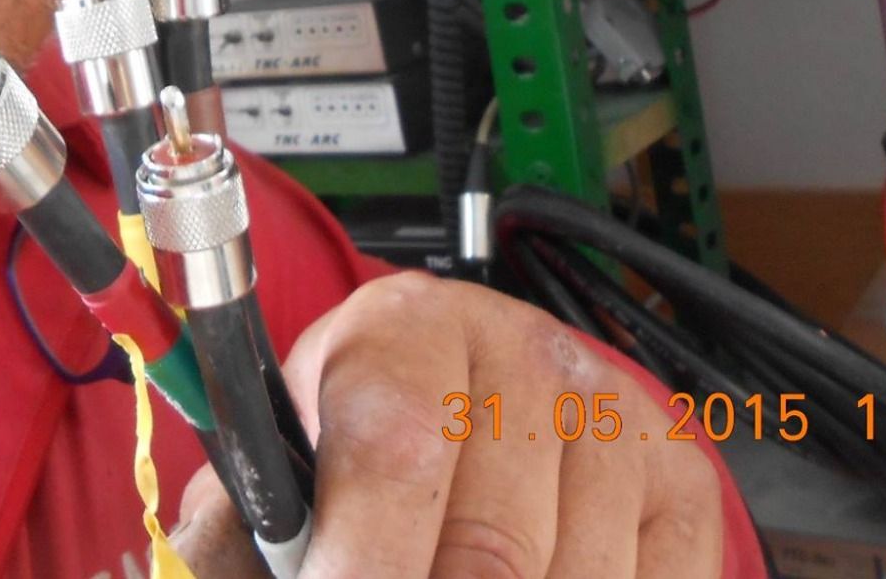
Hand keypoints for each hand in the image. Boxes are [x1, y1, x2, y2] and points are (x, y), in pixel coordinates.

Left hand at [168, 274, 725, 577]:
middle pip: (493, 554)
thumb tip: (203, 557)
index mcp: (407, 331)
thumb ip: (236, 528)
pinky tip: (541, 576)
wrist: (466, 391)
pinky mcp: (682, 480)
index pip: (395, 456)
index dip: (362, 562)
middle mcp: (523, 354)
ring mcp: (615, 415)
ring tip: (450, 574)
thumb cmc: (363, 437)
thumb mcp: (284, 462)